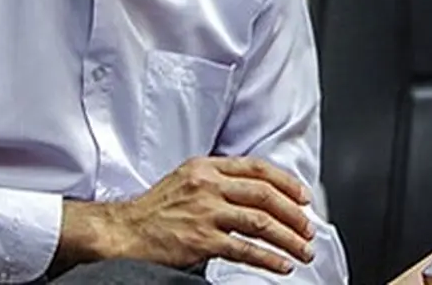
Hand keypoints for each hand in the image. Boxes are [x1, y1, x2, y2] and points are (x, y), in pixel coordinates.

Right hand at [57, 156, 316, 275]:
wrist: (123, 232)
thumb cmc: (154, 210)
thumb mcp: (187, 180)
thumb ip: (219, 181)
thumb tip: (259, 195)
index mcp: (206, 166)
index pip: (257, 168)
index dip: (286, 183)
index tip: (304, 197)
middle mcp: (208, 184)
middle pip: (264, 194)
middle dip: (293, 213)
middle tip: (308, 229)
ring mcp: (205, 212)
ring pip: (260, 221)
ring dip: (288, 238)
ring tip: (302, 251)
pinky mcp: (201, 240)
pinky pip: (244, 249)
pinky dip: (268, 258)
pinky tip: (281, 265)